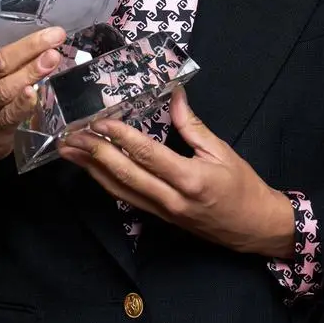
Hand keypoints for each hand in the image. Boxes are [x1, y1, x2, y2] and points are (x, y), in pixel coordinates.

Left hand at [57, 87, 296, 258]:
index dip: (120, 137)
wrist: (254, 228)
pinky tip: (91, 169)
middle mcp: (170, 199)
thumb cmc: (242, 187)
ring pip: (119, 190)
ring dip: (91, 169)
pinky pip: (126, 198)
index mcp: (189, 179)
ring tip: (69, 151)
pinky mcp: (158, 218)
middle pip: (124, 174)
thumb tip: (174, 94)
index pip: (147, 154)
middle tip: (70, 135)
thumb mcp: (222, 151)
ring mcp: (162, 212)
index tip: (98, 121)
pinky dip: (105, 182)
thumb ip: (193, 125)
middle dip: (94, 153)